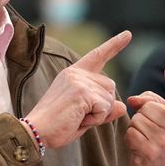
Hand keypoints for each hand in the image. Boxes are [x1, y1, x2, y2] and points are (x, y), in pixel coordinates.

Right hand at [25, 31, 130, 149]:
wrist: (36, 131)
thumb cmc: (57, 126)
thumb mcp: (84, 116)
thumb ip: (103, 109)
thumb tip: (122, 106)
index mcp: (73, 73)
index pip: (97, 56)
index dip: (114, 45)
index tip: (128, 34)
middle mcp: (76, 73)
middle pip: (110, 87)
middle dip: (102, 107)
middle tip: (78, 116)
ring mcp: (79, 81)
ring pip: (109, 99)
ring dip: (99, 114)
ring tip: (76, 117)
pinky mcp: (82, 92)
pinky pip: (105, 108)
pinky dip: (96, 119)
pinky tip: (78, 119)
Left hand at [126, 63, 164, 165]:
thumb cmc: (162, 139)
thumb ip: (151, 102)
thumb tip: (133, 100)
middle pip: (148, 107)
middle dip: (144, 116)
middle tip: (152, 131)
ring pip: (137, 119)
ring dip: (136, 128)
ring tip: (146, 140)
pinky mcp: (151, 152)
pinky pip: (131, 132)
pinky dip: (130, 139)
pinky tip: (140, 148)